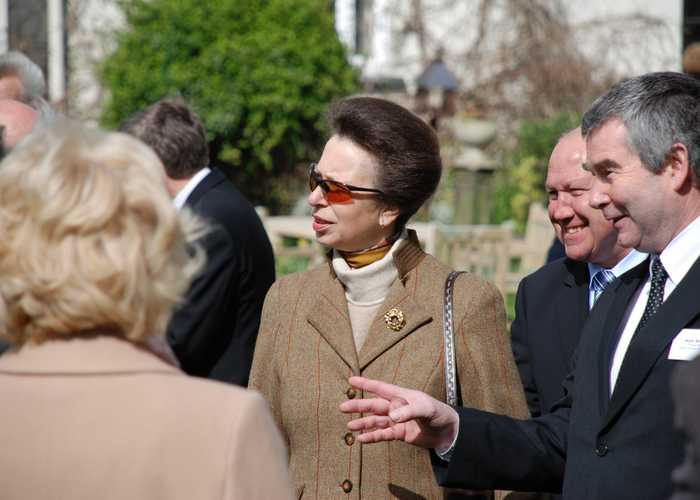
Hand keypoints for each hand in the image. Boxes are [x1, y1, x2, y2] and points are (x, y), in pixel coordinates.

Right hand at [339, 376, 458, 451]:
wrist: (449, 432)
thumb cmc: (439, 413)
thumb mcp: (425, 409)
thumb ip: (408, 411)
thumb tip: (391, 416)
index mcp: (402, 395)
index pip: (380, 388)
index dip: (366, 384)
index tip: (351, 380)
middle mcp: (397, 407)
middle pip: (374, 405)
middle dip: (359, 406)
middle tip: (343, 407)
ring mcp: (397, 420)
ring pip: (376, 421)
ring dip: (363, 423)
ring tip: (349, 425)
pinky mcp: (400, 434)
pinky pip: (383, 435)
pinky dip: (372, 437)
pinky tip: (362, 439)